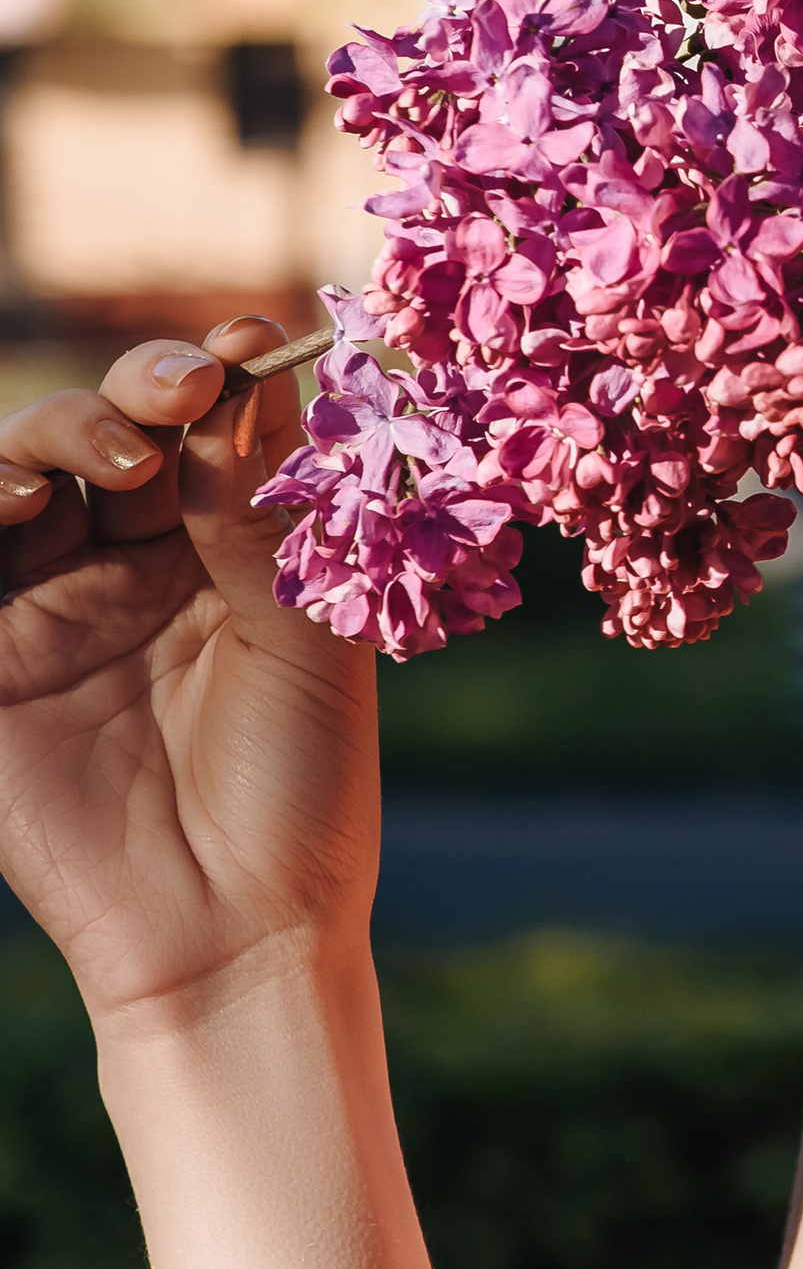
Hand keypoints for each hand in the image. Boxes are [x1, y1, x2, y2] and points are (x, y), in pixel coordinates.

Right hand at [0, 320, 376, 1029]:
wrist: (240, 930)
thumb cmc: (304, 785)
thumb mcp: (306, 634)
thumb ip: (262, 510)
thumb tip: (241, 375)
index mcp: (227, 543)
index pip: (206, 423)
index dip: (217, 371)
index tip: (244, 339)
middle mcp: (134, 560)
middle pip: (109, 429)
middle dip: (135, 392)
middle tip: (176, 396)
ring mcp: (50, 608)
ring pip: (23, 477)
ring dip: (52, 441)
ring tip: (104, 462)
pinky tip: (15, 502)